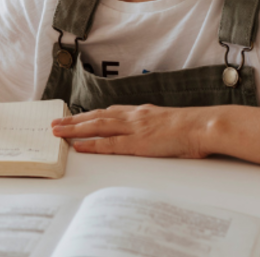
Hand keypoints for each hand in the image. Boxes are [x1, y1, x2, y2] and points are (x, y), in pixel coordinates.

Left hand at [50, 104, 210, 157]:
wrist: (204, 126)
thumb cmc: (193, 127)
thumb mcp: (170, 122)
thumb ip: (157, 125)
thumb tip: (154, 132)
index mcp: (142, 112)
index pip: (110, 112)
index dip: (90, 115)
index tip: (75, 117)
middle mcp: (133, 117)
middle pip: (96, 116)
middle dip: (74, 120)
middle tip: (55, 123)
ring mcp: (134, 129)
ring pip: (97, 126)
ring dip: (75, 129)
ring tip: (57, 132)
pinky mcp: (138, 143)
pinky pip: (109, 144)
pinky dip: (91, 145)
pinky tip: (78, 146)